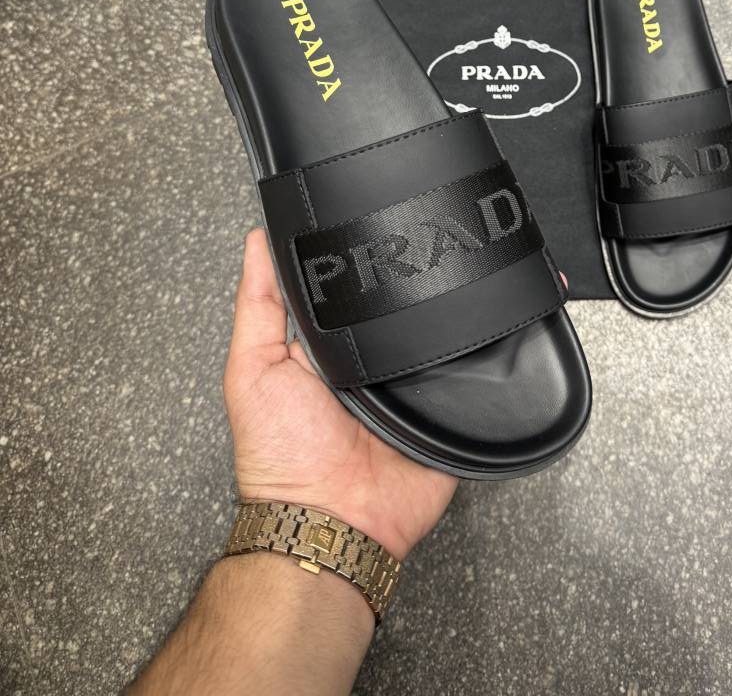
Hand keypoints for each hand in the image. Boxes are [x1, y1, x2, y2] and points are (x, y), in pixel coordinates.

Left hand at [223, 229, 456, 560]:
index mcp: (325, 350)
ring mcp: (409, 387)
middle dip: (407, 283)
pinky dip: (473, 357)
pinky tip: (473, 333)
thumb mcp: (251, 369)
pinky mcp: (446, 411)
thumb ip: (256, 305)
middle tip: (417, 254)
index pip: (346, 288)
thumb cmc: (281, 458)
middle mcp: (369, 365)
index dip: (356, 258)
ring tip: (445, 294)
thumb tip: (258, 240)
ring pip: (435, 332)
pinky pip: (470, 375)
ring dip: (441, 317)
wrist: (334, 523)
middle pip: (395, 307)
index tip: (368, 216)